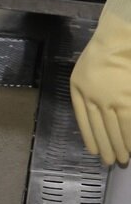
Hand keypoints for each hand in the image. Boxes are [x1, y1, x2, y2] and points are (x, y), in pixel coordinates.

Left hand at [73, 12, 130, 163]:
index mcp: (78, 89)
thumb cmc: (102, 53)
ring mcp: (109, 100)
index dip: (89, 137)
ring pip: (114, 130)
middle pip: (99, 128)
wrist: (117, 41)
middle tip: (111, 162)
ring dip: (119, 147)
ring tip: (123, 159)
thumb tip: (96, 115)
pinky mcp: (126, 100)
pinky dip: (130, 138)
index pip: (83, 120)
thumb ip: (87, 93)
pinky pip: (128, 125)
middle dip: (106, 147)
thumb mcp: (84, 73)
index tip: (94, 151)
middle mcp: (91, 98)